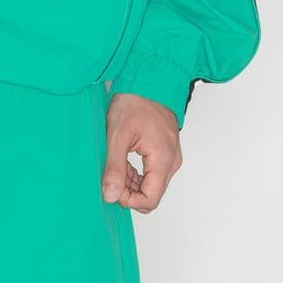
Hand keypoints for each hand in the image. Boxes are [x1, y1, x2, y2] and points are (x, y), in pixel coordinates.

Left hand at [101, 93, 181, 210]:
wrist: (149, 81)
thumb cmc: (135, 102)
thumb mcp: (117, 136)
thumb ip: (114, 168)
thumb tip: (110, 195)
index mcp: (163, 159)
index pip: (150, 199)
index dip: (129, 200)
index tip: (112, 188)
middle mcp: (171, 161)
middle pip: (151, 194)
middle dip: (128, 191)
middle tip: (111, 174)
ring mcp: (170, 157)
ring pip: (151, 186)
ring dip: (131, 182)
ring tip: (116, 164)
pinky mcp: (165, 153)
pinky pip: (152, 174)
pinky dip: (136, 174)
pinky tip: (123, 162)